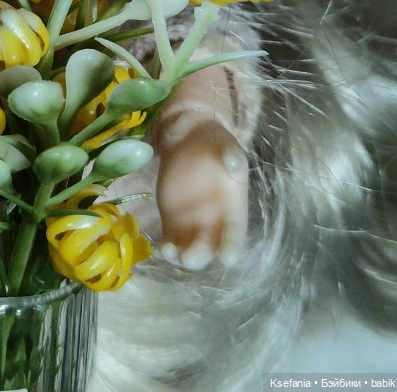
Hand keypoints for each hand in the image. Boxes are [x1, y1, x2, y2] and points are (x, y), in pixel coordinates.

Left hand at [154, 110, 247, 269]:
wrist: (190, 138)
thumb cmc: (216, 144)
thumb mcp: (228, 145)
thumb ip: (232, 154)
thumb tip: (233, 162)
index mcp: (233, 209)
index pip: (235, 234)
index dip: (232, 246)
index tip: (227, 258)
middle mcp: (214, 223)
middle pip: (210, 248)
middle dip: (201, 255)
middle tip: (189, 259)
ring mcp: (192, 224)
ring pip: (189, 249)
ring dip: (180, 256)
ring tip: (169, 252)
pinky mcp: (172, 221)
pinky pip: (171, 241)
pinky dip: (167, 249)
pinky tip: (160, 249)